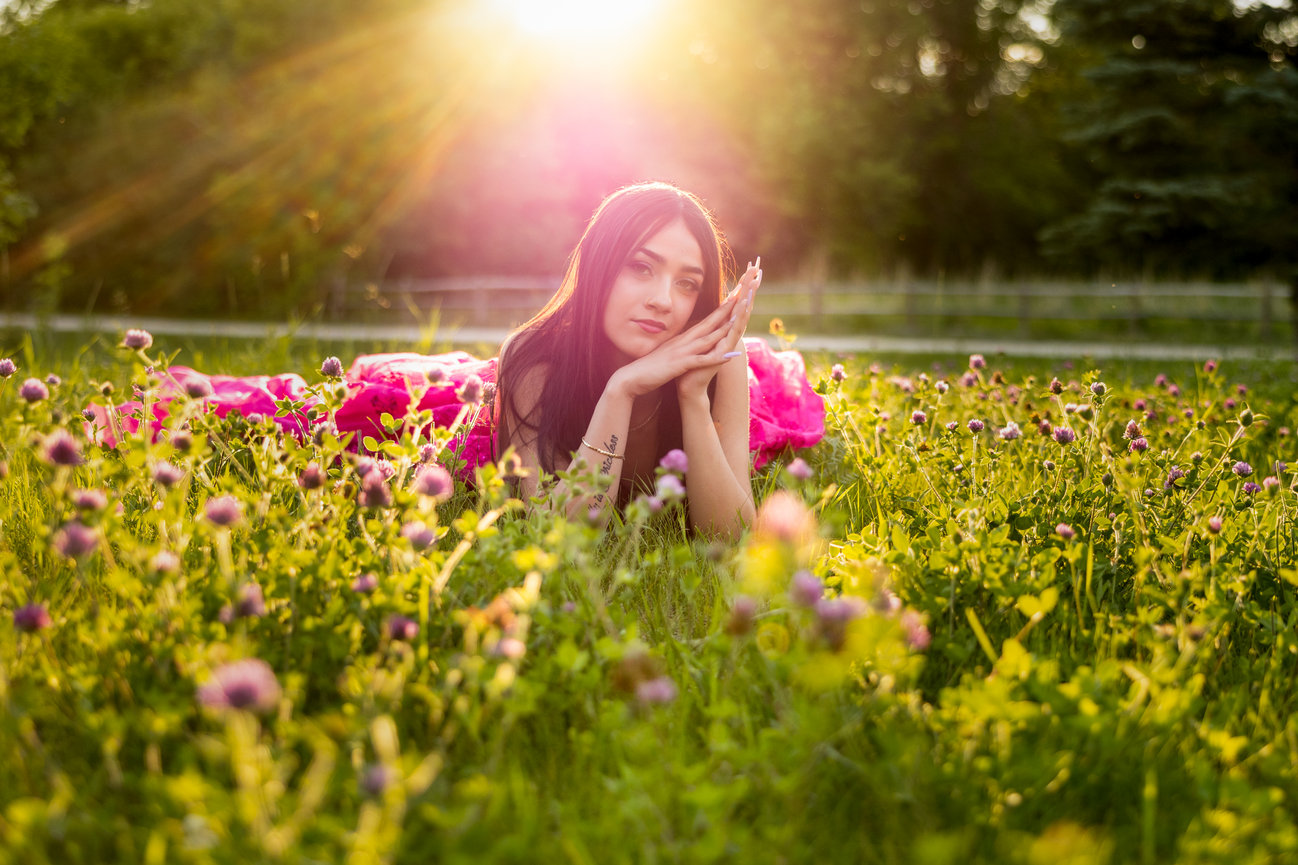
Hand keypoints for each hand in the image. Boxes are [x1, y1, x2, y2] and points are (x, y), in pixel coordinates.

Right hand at [607, 259, 762, 399]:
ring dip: (724, 328)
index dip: (721, 309)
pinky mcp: (679, 365)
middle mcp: (683, 341)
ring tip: (740, 317)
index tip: (735, 297)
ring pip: (707, 338)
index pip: (706, 321)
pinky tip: (727, 355)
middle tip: (742, 293)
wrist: (630, 378)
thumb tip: (687, 340)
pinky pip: (700, 361)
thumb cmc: (649, 367)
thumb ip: (678, 345)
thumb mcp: (667, 352)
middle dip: (727, 309)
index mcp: (682, 338)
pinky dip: (714, 358)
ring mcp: (681, 352)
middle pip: (709, 323)